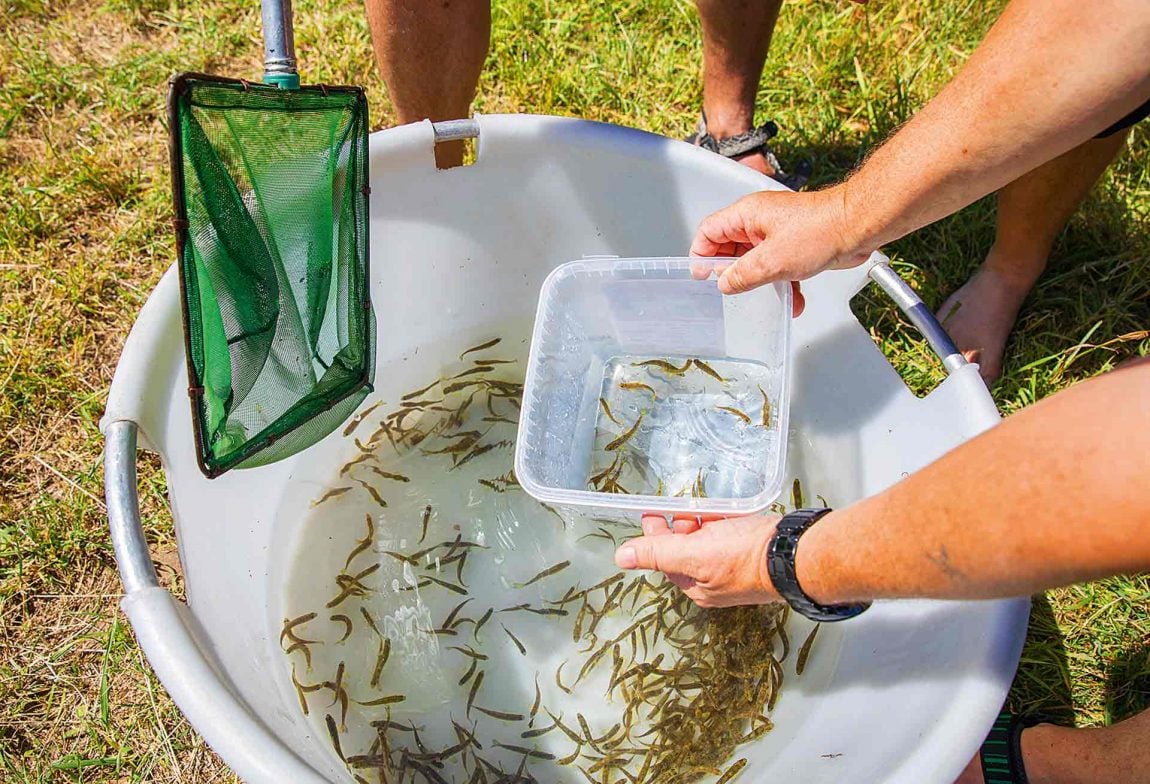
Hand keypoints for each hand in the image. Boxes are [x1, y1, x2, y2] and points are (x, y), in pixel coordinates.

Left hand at [614, 514, 781, 606]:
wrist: (797, 554)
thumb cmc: (745, 556)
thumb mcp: (693, 553)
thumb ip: (657, 553)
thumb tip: (620, 558)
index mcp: (697, 586)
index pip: (666, 559)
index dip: (655, 535)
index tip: (650, 513)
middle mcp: (715, 582)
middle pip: (686, 551)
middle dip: (679, 528)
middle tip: (675, 507)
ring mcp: (737, 569)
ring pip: (709, 543)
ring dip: (701, 524)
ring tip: (702, 508)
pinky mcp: (755, 554)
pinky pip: (730, 538)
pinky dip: (723, 524)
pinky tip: (726, 513)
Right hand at [690, 186, 871, 294]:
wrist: (857, 227)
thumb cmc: (820, 229)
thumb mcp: (772, 261)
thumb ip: (742, 275)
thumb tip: (725, 283)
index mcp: (746, 214)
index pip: (709, 231)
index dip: (701, 254)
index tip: (702, 276)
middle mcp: (758, 221)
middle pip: (730, 248)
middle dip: (733, 273)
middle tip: (734, 290)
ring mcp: (776, 233)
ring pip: (755, 261)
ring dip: (761, 283)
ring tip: (766, 298)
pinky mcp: (794, 245)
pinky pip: (777, 266)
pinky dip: (782, 284)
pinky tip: (793, 300)